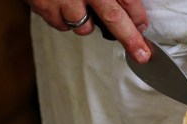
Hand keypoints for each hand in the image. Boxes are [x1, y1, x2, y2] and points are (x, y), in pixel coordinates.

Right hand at [27, 0, 150, 62]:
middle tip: (142, 55)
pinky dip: (64, 19)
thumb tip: (132, 11)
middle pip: (114, 18)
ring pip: (84, 27)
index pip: (128, 0)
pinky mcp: (43, 6)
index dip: (137, 16)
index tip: (143, 27)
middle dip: (130, 39)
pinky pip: (60, 24)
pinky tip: (61, 4)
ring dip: (87, 23)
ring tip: (79, 7)